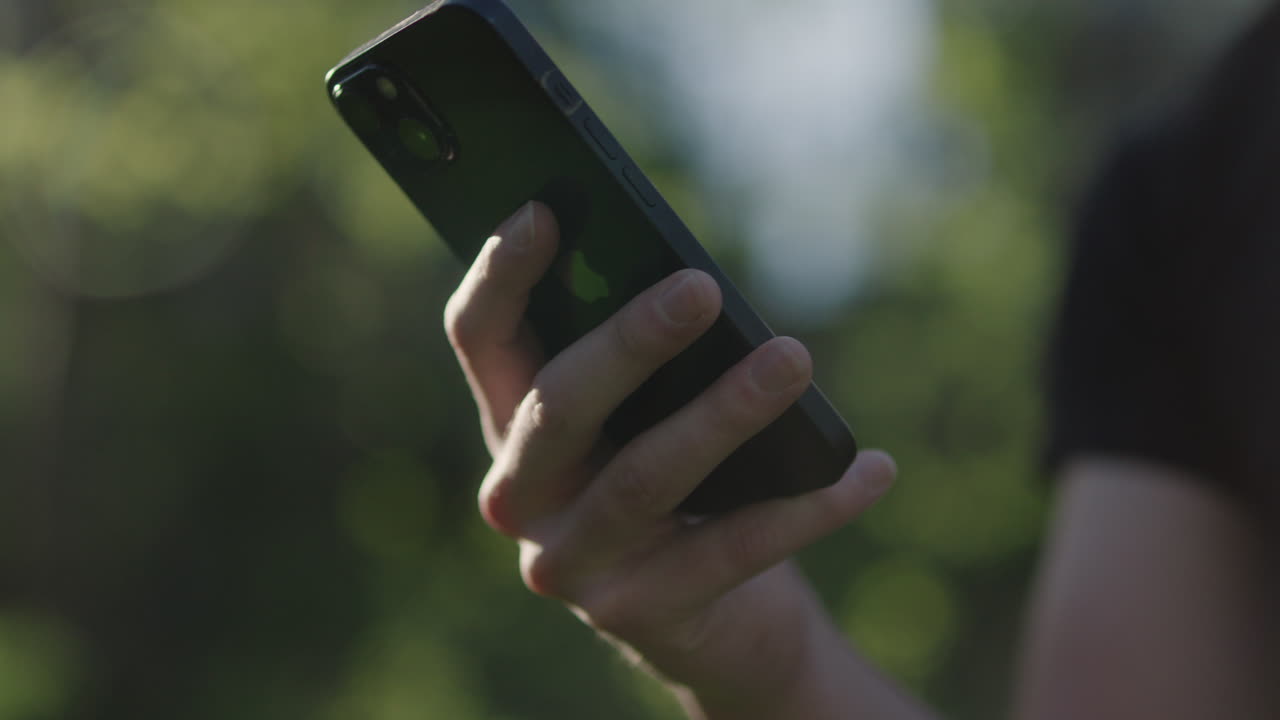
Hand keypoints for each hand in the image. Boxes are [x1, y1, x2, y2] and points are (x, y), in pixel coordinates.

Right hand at [446, 202, 897, 714]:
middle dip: (628, 344)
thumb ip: (644, 357)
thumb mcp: (646, 414)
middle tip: (701, 288)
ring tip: (792, 359)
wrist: (708, 616)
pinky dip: (807, 507)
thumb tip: (693, 283)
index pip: (480, 338)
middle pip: (558, 407)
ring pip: (643, 478)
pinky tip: (871, 469)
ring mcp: (571, 562)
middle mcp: (520, 494)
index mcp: (512, 422)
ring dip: (724, 414)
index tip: (547, 208)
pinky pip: (730, 551)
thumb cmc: (676, 478)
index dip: (502, 273)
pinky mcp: (638, 614)